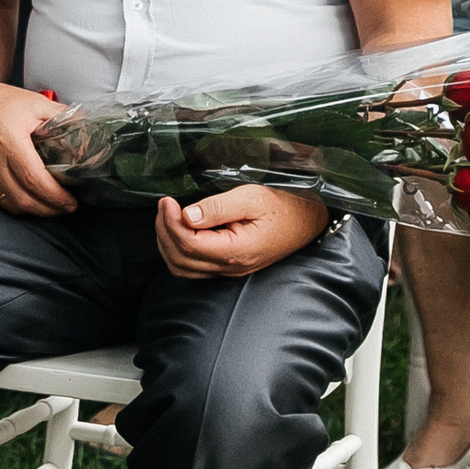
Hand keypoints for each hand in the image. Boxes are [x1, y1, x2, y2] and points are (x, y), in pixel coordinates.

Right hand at [0, 71, 75, 216]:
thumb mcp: (34, 103)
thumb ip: (62, 116)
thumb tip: (87, 125)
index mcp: (10, 142)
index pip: (35, 181)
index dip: (56, 197)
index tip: (71, 202)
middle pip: (24, 200)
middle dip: (49, 210)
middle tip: (65, 207)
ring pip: (9, 205)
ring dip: (32, 210)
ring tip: (48, 205)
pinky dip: (13, 204)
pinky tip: (25, 198)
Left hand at [152, 187, 329, 278]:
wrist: (305, 221)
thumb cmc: (281, 206)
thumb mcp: (251, 198)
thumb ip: (217, 207)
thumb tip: (187, 215)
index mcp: (236, 251)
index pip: (189, 244)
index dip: (171, 223)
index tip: (167, 200)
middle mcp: (230, 267)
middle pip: (180, 259)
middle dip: (165, 231)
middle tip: (164, 205)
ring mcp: (228, 270)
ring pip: (182, 267)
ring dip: (168, 242)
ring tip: (168, 215)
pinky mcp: (227, 267)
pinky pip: (192, 268)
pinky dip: (177, 250)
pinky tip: (180, 228)